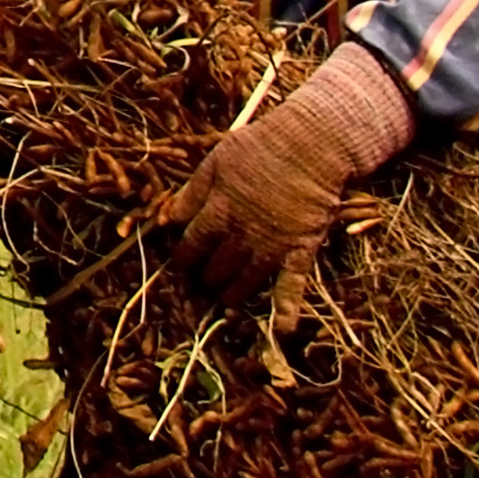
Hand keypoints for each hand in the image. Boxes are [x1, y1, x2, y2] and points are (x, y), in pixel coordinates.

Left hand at [165, 44, 413, 326]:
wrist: (312, 145)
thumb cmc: (261, 147)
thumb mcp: (215, 162)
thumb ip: (191, 193)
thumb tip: (166, 219)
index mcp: (217, 210)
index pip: (190, 245)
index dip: (183, 257)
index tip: (181, 263)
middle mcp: (240, 234)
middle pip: (215, 268)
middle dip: (204, 279)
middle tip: (200, 285)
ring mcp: (271, 245)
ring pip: (244, 282)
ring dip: (231, 296)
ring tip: (223, 303)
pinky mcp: (300, 250)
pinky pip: (292, 285)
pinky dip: (287, 310)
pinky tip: (283, 331)